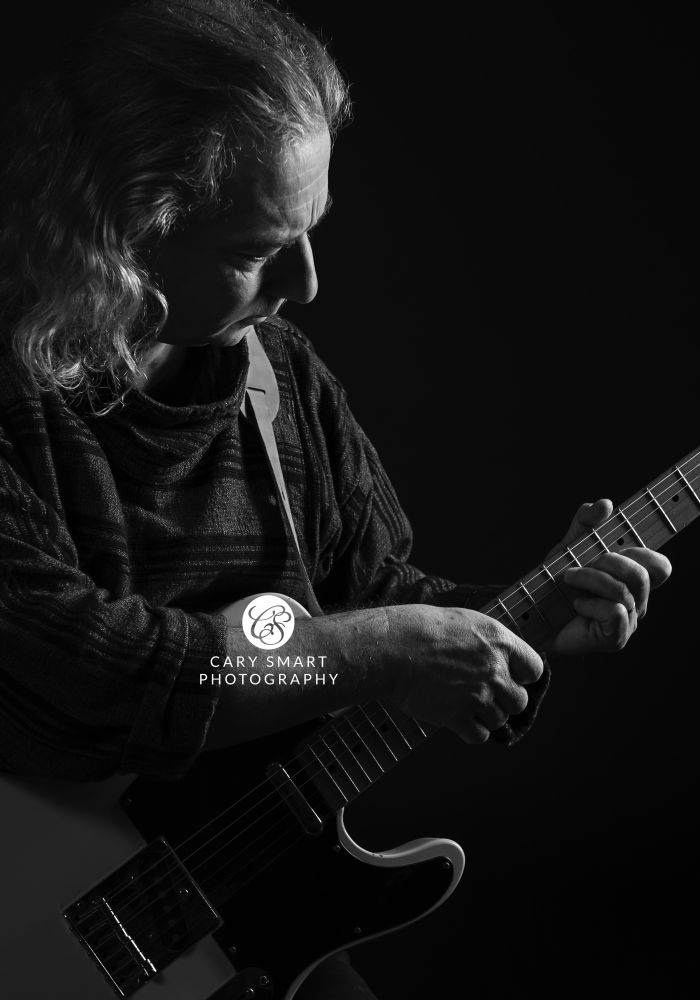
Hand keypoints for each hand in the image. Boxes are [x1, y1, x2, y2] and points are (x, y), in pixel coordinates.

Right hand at [385, 605, 543, 743]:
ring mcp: (477, 695)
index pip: (534, 670)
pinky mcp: (457, 716)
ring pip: (499, 720)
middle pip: (519, 701)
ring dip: (485, 716)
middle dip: (504, 701)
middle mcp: (494, 670)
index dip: (522, 676)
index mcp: (499, 641)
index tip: (509, 677)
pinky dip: (470, 730)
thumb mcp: (465, 622)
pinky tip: (457, 717)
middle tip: (483, 694)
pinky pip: (479, 735)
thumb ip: (489, 643)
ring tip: (463, 702)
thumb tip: (503, 660)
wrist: (392, 647)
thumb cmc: (422, 629)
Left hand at [547, 499, 671, 656]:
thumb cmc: (556, 582)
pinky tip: (577, 605)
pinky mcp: (614, 638)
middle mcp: (637, 602)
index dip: (645, 553)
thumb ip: (586, 521)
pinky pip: (616, 612)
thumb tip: (605, 504)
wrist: (532, 614)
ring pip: (624, 591)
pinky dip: (591, 604)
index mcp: (633, 580)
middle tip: (582, 563)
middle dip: (609, 562)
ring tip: (569, 580)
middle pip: (642, 575)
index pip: (660, 566)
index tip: (617, 547)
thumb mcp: (569, 544)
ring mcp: (628, 622)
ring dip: (590, 579)